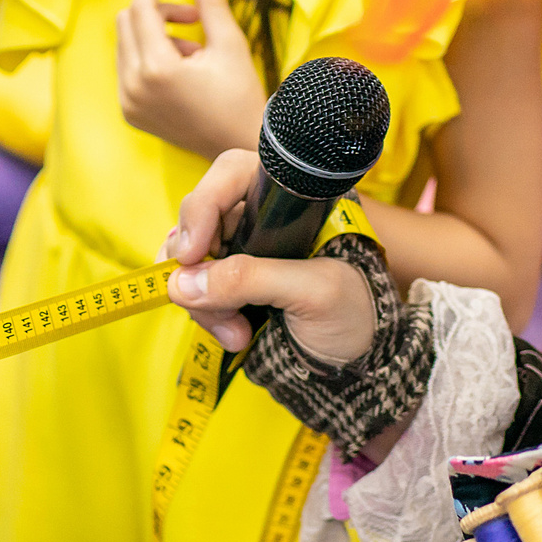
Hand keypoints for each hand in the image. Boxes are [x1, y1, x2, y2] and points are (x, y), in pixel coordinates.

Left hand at [116, 0, 265, 160]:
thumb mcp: (229, 43)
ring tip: (194, 51)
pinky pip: (128, 68)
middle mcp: (133, 88)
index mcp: (157, 70)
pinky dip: (150, 57)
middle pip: (127, 22)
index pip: (140, 9)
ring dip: (155, 35)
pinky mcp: (129, 112)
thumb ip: (210, 0)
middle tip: (194, 18)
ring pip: (126, 44)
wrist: (239, 147)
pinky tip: (183, 69)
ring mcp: (128, 103)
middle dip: (158, 11)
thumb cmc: (241, 96)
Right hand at [164, 150, 376, 361]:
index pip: (232, 175)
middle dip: (196, 264)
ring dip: (202, 301)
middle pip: (201, 220)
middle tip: (206, 302)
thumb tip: (181, 282)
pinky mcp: (232, 287)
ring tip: (236, 333)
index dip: (203, 204)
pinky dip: (206, 315)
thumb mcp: (313, 292)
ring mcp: (243, 254)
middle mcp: (263, 221)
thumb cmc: (355, 318)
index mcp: (294, 201)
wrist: (361, 366)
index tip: (190, 252)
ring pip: (192, 259)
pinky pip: (195, 291)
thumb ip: (251, 280)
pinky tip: (234, 336)